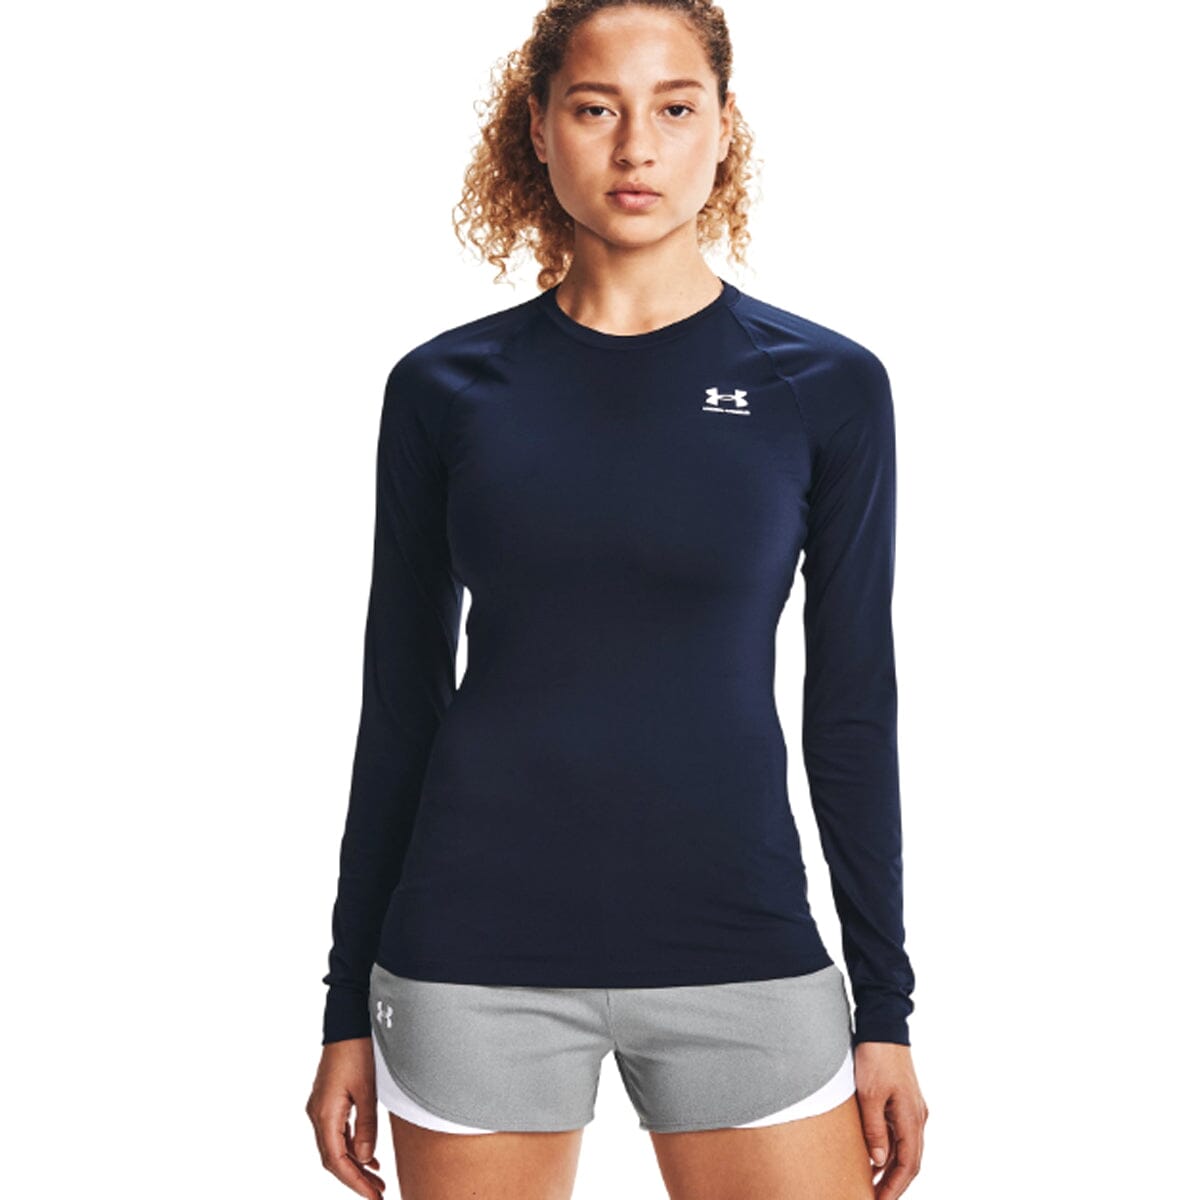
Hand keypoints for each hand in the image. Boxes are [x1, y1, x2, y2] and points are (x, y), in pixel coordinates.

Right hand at [306, 1037, 387, 1197]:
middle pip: (333, 1158)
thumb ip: (367, 1126)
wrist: (347, 1023)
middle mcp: (317, 1116)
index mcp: (324, 1115)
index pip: (336, 1161)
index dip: (354, 1183)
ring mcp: (321, 1109)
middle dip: (355, 1179)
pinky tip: (368, 1156)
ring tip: (377, 1180)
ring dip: (354, 1165)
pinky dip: (352, 1147)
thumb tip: (365, 1159)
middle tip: (378, 1194)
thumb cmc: (357, 1052)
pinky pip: (338, 1133)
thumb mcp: (367, 1090)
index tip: (372, 1197)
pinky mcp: (328, 1102)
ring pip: (335, 1147)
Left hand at [854, 1042, 927, 1199]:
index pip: (908, 1166)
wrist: (883, 1025)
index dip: (895, 1188)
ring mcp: (912, 1108)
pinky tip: (872, 1156)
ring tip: (870, 1183)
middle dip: (893, 1183)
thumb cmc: (876, 1057)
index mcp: (912, 1118)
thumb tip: (879, 1161)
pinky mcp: (903, 1100)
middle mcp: (917, 1116)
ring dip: (890, 1167)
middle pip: (909, 1160)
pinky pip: (899, 1133)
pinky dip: (888, 1149)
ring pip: (904, 1147)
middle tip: (873, 1198)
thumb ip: (874, 1130)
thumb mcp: (869, 1095)